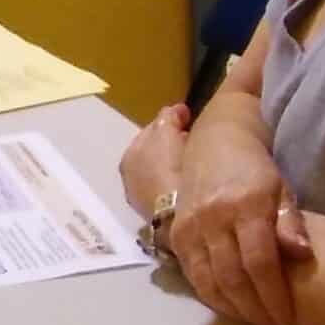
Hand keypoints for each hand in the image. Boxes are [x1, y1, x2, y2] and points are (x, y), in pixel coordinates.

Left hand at [120, 103, 191, 217]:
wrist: (177, 212)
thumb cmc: (170, 166)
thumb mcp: (166, 132)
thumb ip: (167, 117)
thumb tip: (173, 111)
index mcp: (130, 154)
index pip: (151, 130)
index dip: (170, 121)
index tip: (188, 116)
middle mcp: (129, 175)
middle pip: (155, 152)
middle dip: (172, 142)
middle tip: (194, 137)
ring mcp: (142, 197)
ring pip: (161, 171)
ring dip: (174, 162)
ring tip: (195, 159)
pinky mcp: (158, 214)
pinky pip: (168, 187)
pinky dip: (176, 179)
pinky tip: (190, 180)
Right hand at [169, 115, 313, 324]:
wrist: (214, 143)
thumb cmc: (256, 171)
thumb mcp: (282, 189)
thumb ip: (291, 223)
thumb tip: (303, 255)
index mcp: (245, 205)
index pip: (259, 261)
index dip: (273, 295)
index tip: (286, 319)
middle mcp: (212, 217)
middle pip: (233, 277)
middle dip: (254, 311)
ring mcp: (190, 226)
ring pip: (208, 281)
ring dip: (232, 309)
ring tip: (254, 323)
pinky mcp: (176, 235)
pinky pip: (193, 275)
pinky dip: (212, 297)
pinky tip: (231, 308)